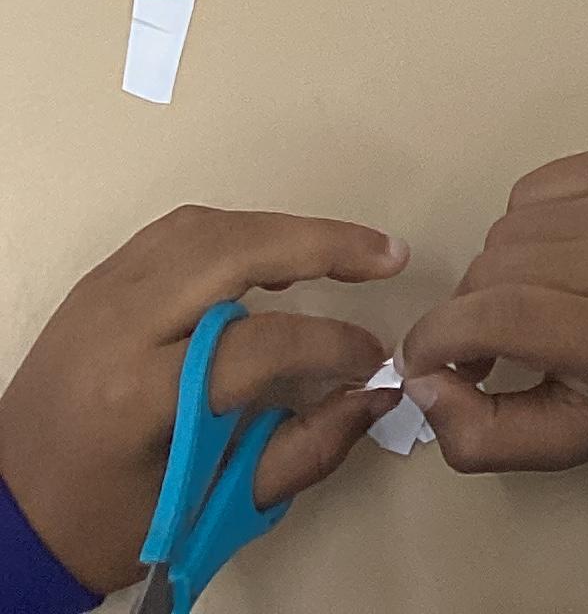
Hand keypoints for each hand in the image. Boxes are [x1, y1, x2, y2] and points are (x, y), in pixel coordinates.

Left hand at [0, 208, 405, 594]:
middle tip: (387, 254)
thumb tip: (372, 398)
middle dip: (322, 244)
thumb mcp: (202, 509)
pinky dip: (236, 231)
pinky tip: (272, 252)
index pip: (257, 344)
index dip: (330, 347)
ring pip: (206, 226)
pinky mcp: (96, 283)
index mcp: (136, 395)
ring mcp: (100, 293)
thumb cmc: (106, 524)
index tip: (373, 364)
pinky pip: (176, 231)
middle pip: (233, 251)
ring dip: (280, 230)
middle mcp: (115, 326)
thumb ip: (297, 454)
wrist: (9, 514)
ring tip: (341, 251)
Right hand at [399, 148, 587, 472]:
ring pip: (507, 227)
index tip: (423, 359)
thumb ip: (482, 433)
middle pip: (493, 269)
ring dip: (499, 269)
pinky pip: (535, 185)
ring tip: (531, 298)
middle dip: (469, 311)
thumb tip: (420, 380)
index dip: (439, 337)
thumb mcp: (570, 439)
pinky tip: (559, 254)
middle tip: (486, 342)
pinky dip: (527, 223)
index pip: (498, 317)